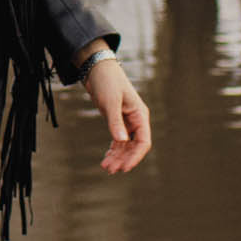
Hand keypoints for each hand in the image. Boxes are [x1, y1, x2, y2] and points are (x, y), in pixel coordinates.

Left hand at [82, 51, 150, 173]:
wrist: (97, 69)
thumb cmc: (107, 82)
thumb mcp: (110, 102)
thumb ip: (115, 121)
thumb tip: (120, 140)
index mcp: (140, 115)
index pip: (143, 142)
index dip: (135, 157)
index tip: (124, 168)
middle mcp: (136, 120)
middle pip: (134, 147)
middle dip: (124, 159)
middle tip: (110, 170)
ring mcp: (126, 122)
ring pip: (125, 145)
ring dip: (117, 157)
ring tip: (106, 167)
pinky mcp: (117, 121)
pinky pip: (118, 140)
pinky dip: (113, 150)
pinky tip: (106, 158)